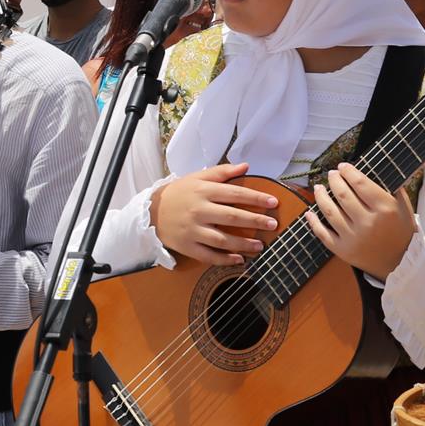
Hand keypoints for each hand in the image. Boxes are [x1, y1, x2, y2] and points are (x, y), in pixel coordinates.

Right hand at [149, 163, 278, 265]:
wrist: (151, 212)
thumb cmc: (179, 193)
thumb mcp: (197, 177)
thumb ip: (222, 172)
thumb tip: (246, 166)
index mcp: (202, 191)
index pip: (234, 194)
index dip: (256, 198)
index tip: (273, 202)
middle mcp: (198, 210)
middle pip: (231, 217)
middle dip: (255, 221)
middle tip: (272, 225)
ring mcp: (192, 230)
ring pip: (222, 240)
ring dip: (243, 244)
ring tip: (260, 246)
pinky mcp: (187, 246)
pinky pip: (208, 255)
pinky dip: (224, 259)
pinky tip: (239, 259)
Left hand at [305, 163, 415, 279]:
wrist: (400, 263)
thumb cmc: (401, 232)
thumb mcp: (404, 208)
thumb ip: (392, 188)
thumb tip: (374, 169)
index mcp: (384, 209)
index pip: (361, 183)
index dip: (349, 172)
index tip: (343, 166)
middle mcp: (368, 223)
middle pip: (343, 194)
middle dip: (334, 180)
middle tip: (331, 174)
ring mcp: (354, 237)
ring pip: (329, 211)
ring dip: (321, 196)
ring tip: (319, 188)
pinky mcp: (343, 250)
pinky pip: (323, 233)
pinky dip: (313, 221)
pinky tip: (309, 212)